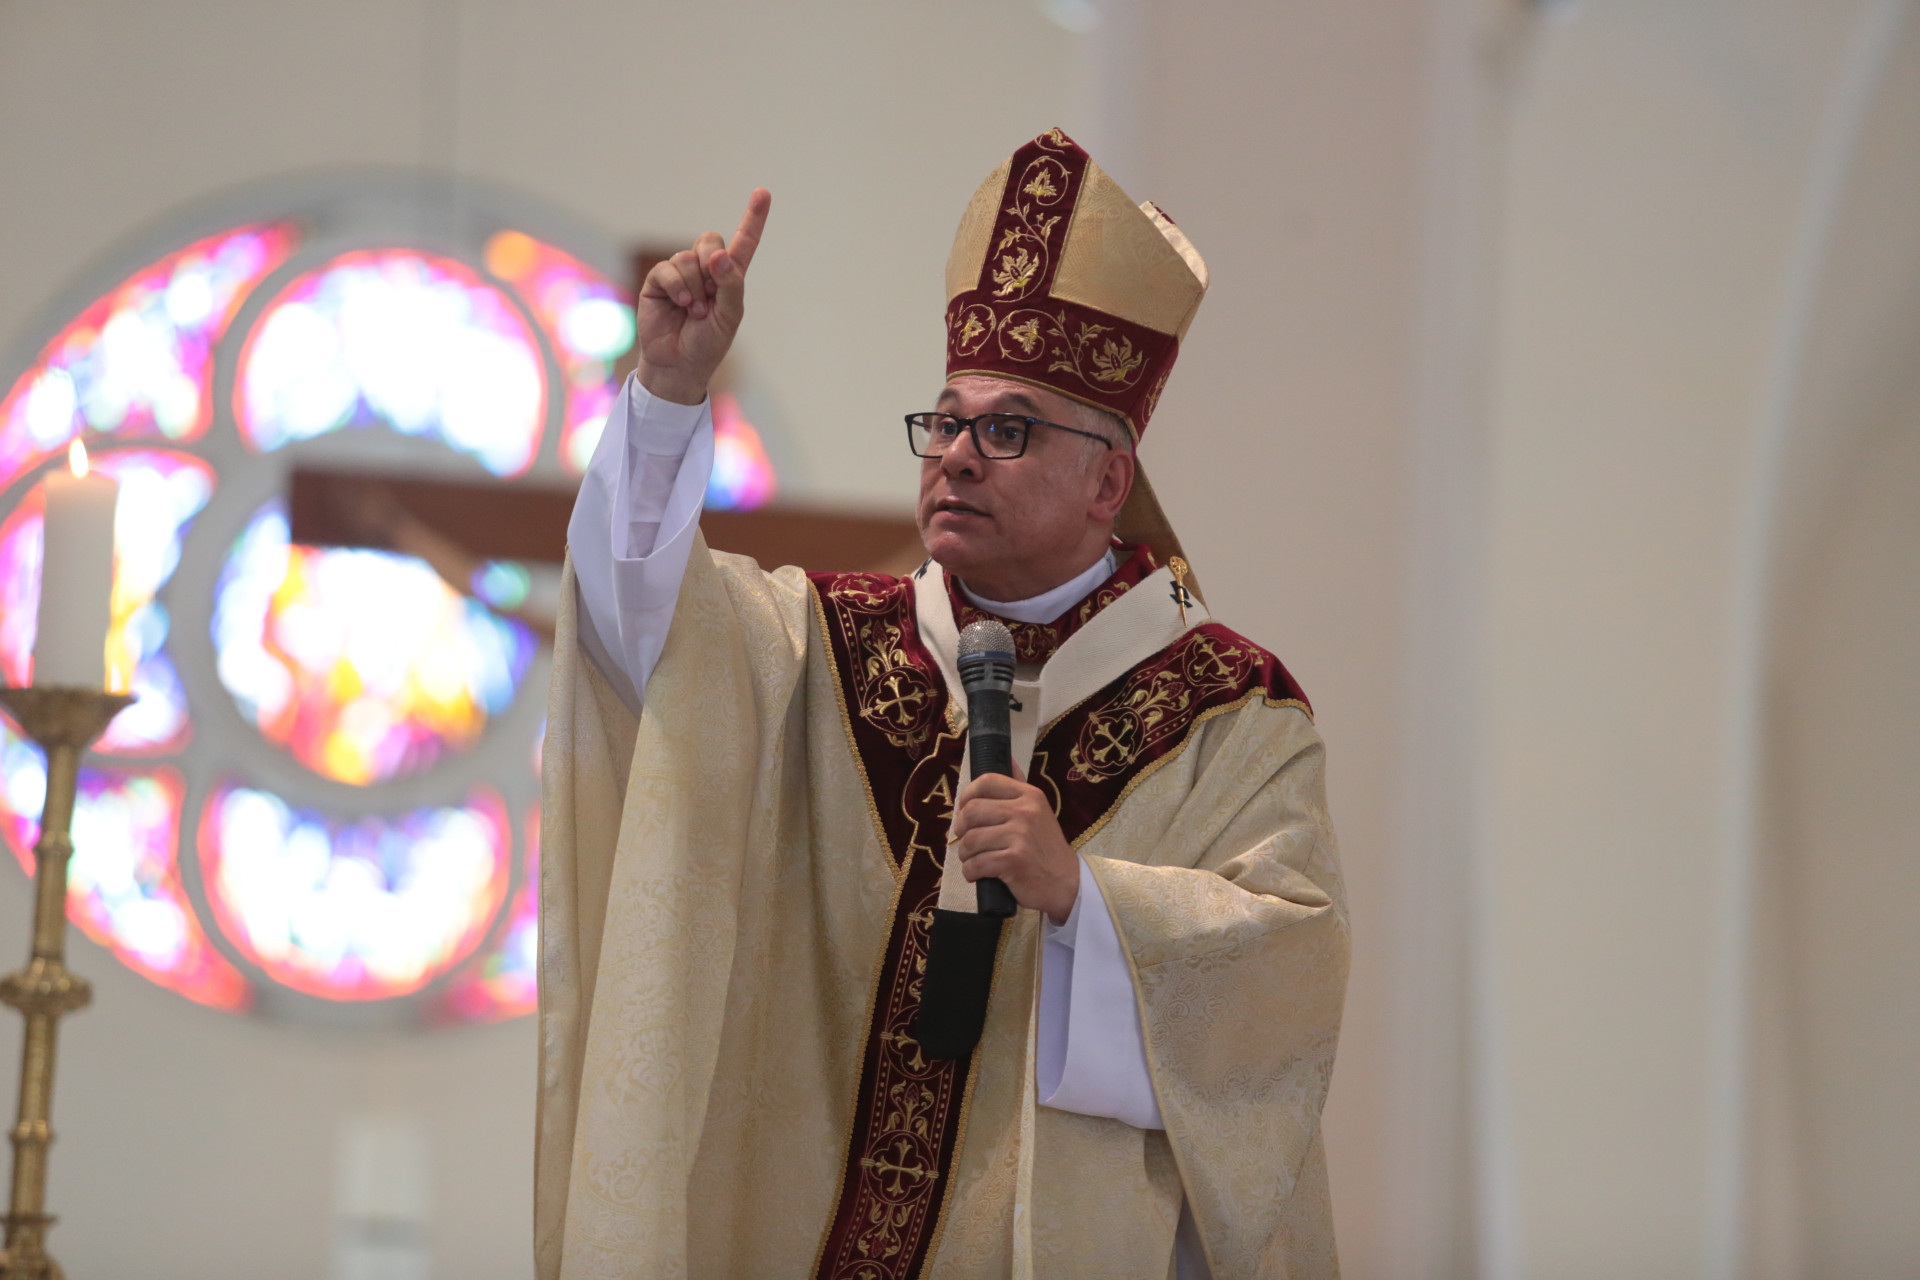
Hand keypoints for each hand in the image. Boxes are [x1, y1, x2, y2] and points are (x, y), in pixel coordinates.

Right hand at [635, 188, 771, 404]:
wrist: (679, 364)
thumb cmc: (708, 343)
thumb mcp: (730, 316)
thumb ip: (730, 284)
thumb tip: (718, 255)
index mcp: (729, 277)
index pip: (744, 243)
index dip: (753, 218)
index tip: (763, 193)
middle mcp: (704, 270)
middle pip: (709, 240)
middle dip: (711, 260)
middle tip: (710, 292)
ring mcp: (680, 274)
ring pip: (688, 257)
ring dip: (695, 286)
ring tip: (695, 311)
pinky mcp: (658, 281)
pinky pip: (667, 269)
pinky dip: (677, 286)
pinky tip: (682, 304)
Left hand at [948, 766, 1079, 923]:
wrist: (1066, 882)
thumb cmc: (1046, 847)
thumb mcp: (1039, 810)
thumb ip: (1020, 785)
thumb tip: (1007, 758)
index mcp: (1030, 795)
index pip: (986, 781)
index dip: (967, 795)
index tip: (965, 810)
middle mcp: (1025, 811)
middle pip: (972, 811)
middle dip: (961, 828)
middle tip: (967, 840)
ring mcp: (1020, 836)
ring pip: (970, 840)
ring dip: (965, 854)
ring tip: (973, 859)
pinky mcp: (1014, 861)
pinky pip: (976, 864)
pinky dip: (970, 872)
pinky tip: (978, 874)